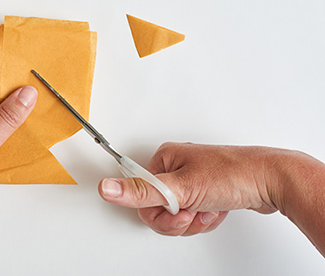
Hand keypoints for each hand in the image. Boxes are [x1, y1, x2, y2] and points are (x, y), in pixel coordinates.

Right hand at [98, 143, 284, 235]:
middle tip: (194, 213)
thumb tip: (106, 188)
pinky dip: (205, 218)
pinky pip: (193, 214)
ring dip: (195, 219)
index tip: (176, 211)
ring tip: (209, 209)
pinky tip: (216, 210)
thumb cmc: (233, 174)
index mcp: (165, 158)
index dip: (158, 211)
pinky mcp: (206, 191)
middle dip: (179, 219)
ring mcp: (192, 179)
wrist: (271, 181)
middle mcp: (176, 166)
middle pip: (158, 207)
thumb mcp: (181, 188)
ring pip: (176, 214)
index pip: (141, 194)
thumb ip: (141, 192)